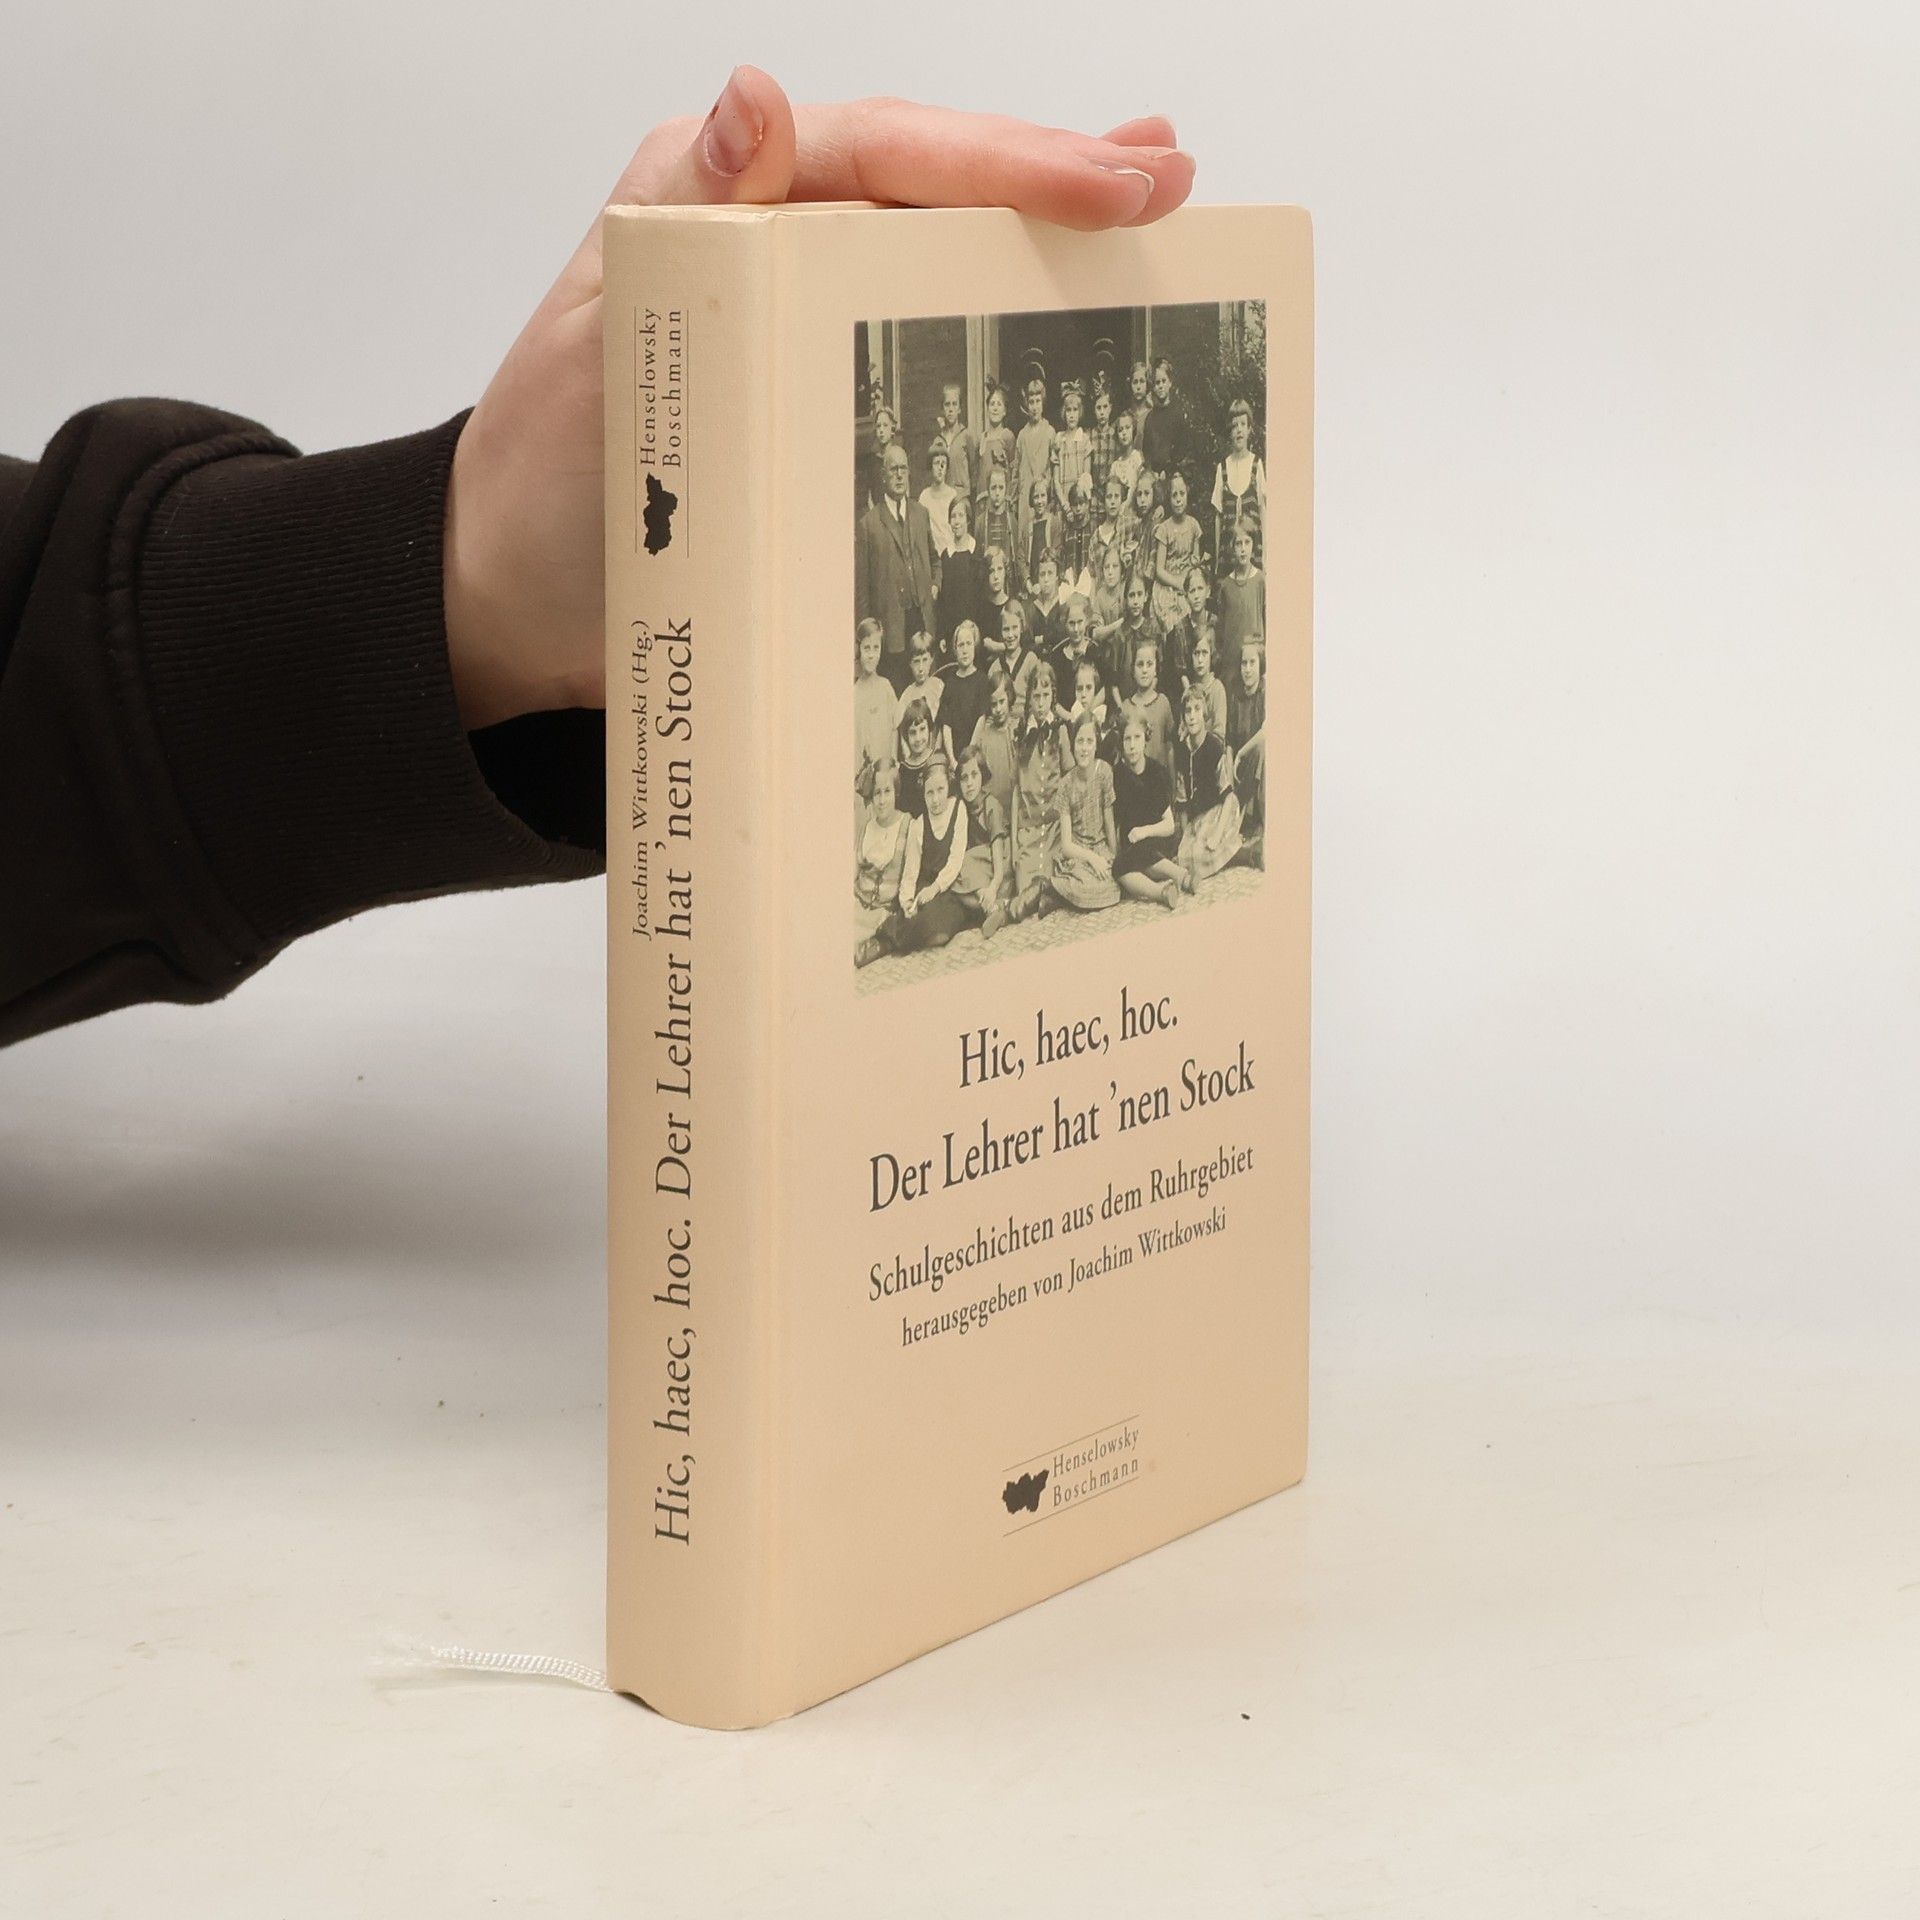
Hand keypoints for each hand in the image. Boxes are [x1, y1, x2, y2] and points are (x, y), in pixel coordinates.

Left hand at [442, 69, 1194, 727]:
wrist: (517, 599)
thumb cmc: (547, 484)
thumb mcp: (602, 349)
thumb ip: (684, 221)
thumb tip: (757, 101)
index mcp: (713, 194)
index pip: (879, 152)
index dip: (1001, 163)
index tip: (1110, 185)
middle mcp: (764, 231)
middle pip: (929, 183)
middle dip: (1050, 177)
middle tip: (1169, 182)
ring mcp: (796, 306)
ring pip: (937, 244)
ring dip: (1042, 226)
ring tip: (1152, 207)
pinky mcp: (813, 382)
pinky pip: (917, 332)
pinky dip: (995, 314)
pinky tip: (1066, 301)